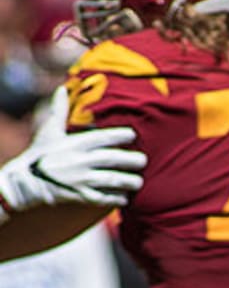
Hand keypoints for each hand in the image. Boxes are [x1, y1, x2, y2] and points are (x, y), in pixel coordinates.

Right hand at [0, 87, 146, 212]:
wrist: (26, 181)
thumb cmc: (41, 154)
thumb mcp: (49, 132)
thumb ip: (59, 111)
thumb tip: (62, 88)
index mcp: (75, 144)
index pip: (103, 137)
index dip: (121, 135)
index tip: (133, 135)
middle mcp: (80, 161)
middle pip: (113, 159)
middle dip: (132, 160)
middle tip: (143, 161)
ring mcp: (80, 180)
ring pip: (113, 180)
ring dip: (130, 182)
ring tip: (139, 182)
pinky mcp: (80, 196)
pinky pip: (104, 198)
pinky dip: (117, 199)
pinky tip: (125, 198)